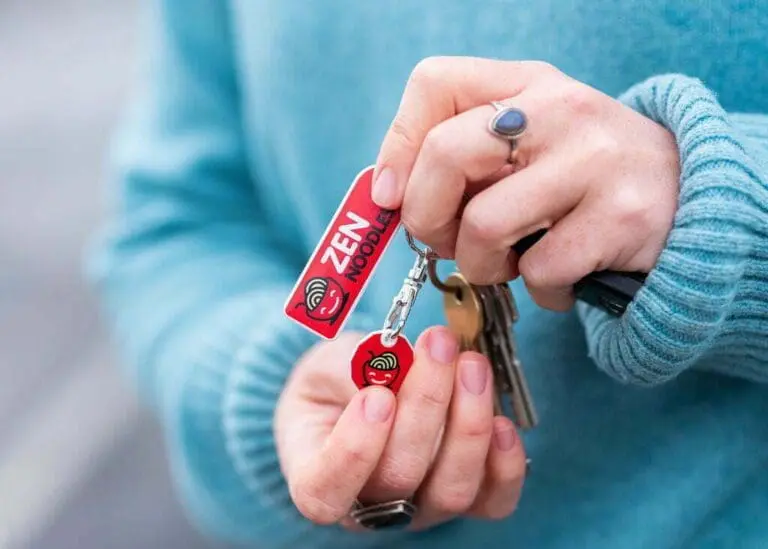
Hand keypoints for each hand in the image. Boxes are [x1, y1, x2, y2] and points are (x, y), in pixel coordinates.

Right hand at [275, 327, 526, 530]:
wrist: (363, 393)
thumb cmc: (335, 385)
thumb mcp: (326, 365)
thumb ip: (350, 369)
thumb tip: (392, 364)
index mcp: (317, 480)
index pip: (326, 491)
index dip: (353, 450)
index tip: (375, 396)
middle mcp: (370, 507)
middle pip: (398, 478)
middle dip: (425, 404)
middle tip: (439, 345)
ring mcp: (422, 509)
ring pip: (450, 489)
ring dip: (467, 422)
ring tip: (471, 365)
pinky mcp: (468, 500)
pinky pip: (493, 500)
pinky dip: (504, 464)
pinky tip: (502, 420)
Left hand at [372, 57, 679, 310]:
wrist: (685, 200)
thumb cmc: (578, 181)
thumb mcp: (525, 146)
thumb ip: (461, 159)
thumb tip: (386, 197)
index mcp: (526, 84)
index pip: (437, 83)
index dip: (398, 145)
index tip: (390, 195)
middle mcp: (559, 110)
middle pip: (447, 155)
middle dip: (427, 218)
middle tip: (446, 243)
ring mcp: (594, 160)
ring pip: (485, 226)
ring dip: (482, 265)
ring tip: (512, 262)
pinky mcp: (621, 216)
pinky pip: (539, 270)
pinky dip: (537, 290)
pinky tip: (559, 278)